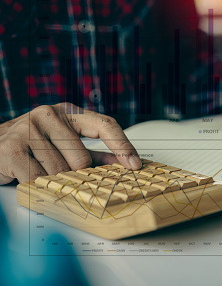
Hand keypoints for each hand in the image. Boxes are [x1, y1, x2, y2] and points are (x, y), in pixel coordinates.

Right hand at [0, 103, 140, 184]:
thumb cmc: (33, 145)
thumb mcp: (66, 144)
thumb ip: (95, 153)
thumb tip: (123, 162)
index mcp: (68, 112)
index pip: (105, 124)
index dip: (123, 145)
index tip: (135, 164)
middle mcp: (49, 114)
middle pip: (82, 158)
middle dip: (76, 174)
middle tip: (61, 172)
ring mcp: (28, 128)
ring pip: (60, 171)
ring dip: (53, 179)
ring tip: (39, 170)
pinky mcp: (12, 148)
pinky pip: (38, 178)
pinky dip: (36, 184)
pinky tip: (27, 174)